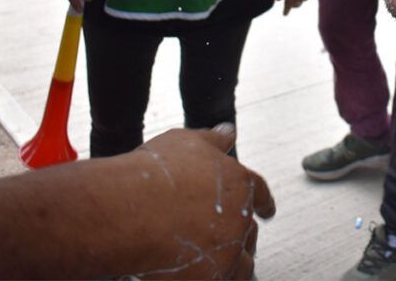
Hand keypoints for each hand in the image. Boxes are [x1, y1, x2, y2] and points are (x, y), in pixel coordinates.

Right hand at [128, 125, 274, 278]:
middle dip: (245, 236)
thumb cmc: (153, 174)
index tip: (268, 210)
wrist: (127, 210)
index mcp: (239, 184)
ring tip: (225, 265)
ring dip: (237, 264)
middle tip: (238, 241)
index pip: (259, 193)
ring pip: (243, 264)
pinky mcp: (211, 277)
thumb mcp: (186, 143)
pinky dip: (218, 278)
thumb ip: (213, 140)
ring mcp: (227, 251)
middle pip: (250, 232)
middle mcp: (239, 219)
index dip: (263, 202)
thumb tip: (228, 130)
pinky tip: (206, 277)